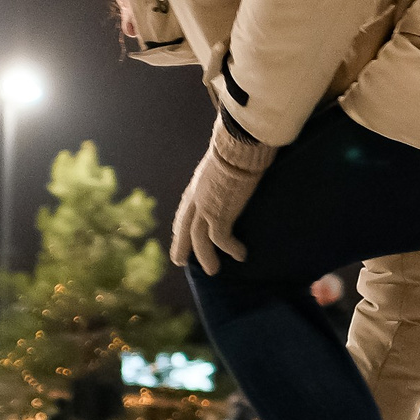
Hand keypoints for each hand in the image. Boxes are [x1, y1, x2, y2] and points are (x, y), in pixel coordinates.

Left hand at [170, 117, 276, 273]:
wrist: (238, 148)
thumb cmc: (235, 148)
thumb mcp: (222, 161)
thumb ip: (222, 171)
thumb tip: (233, 169)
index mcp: (196, 186)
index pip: (185, 210)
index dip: (181, 225)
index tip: (178, 234)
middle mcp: (196, 199)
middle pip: (184, 228)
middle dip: (181, 246)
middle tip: (180, 261)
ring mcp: (206, 209)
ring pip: (199, 240)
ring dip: (206, 257)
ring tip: (212, 271)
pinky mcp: (220, 216)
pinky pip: (222, 240)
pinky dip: (231, 249)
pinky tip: (241, 255)